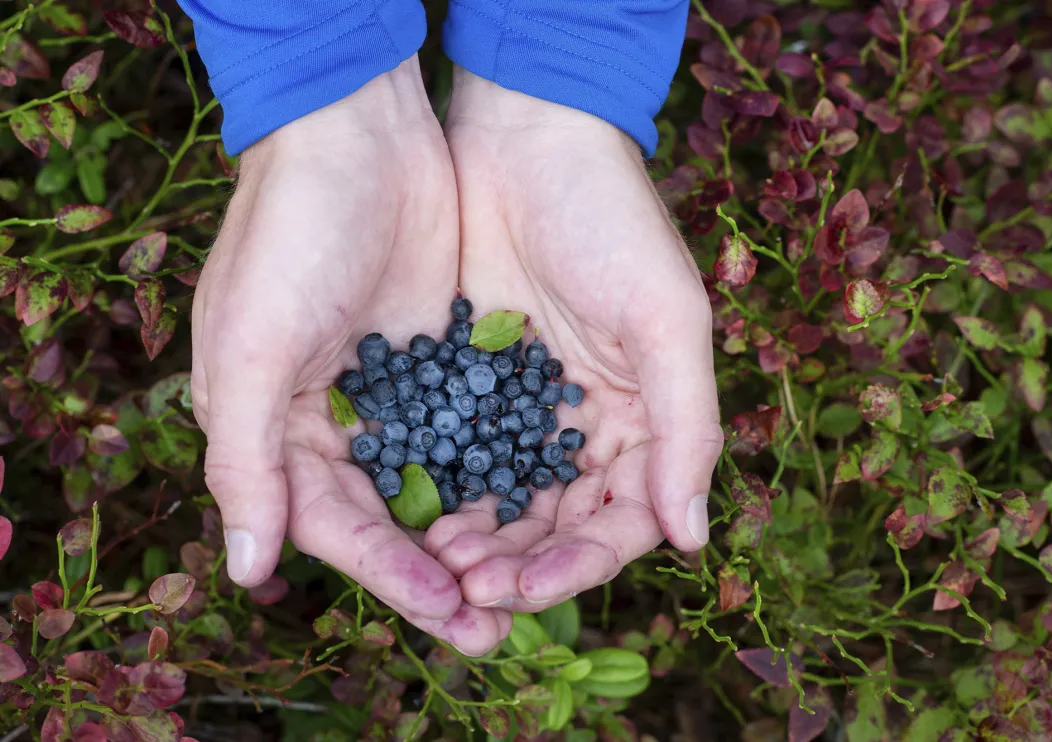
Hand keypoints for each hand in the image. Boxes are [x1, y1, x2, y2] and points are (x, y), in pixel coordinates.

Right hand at [190, 58, 509, 653]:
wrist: (359, 132)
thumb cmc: (290, 232)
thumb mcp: (250, 344)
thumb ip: (245, 458)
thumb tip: (246, 569)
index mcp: (280, 430)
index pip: (338, 528)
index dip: (391, 577)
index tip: (449, 616)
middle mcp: (337, 423)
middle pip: (394, 522)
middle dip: (444, 576)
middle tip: (497, 628)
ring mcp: (398, 392)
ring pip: (442, 487)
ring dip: (480, 537)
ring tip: (529, 586)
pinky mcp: (449, 358)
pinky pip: (479, 433)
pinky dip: (504, 473)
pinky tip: (545, 508)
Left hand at [423, 70, 721, 610]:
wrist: (527, 137)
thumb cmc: (612, 219)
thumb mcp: (666, 319)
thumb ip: (685, 428)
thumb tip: (693, 541)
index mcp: (644, 420)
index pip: (619, 521)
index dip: (578, 565)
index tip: (526, 587)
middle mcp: (586, 427)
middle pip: (555, 527)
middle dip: (517, 565)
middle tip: (469, 588)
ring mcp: (523, 409)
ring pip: (501, 504)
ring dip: (474, 543)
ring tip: (437, 563)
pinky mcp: (467, 385)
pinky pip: (453, 457)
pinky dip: (437, 492)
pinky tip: (410, 517)